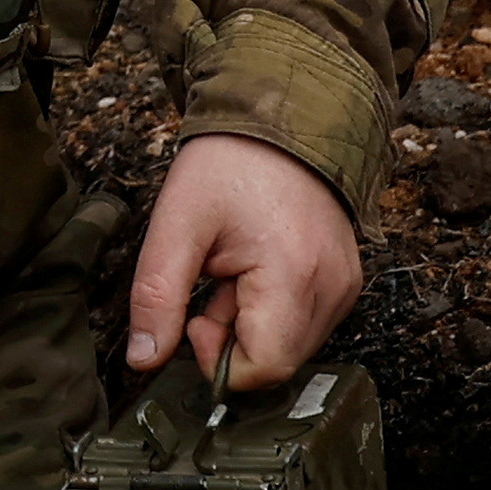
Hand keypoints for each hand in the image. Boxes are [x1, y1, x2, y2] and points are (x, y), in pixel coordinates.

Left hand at [125, 132, 361, 394]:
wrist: (280, 121)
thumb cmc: (230, 165)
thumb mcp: (175, 226)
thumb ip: (156, 298)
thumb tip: (144, 360)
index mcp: (294, 275)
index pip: (264, 368)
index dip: (218, 361)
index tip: (195, 319)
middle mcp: (332, 288)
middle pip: (279, 364)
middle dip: (232, 344)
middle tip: (212, 291)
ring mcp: (345, 286)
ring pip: (291, 348)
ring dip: (251, 329)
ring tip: (233, 275)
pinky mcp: (345, 281)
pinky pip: (306, 324)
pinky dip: (273, 314)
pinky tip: (255, 274)